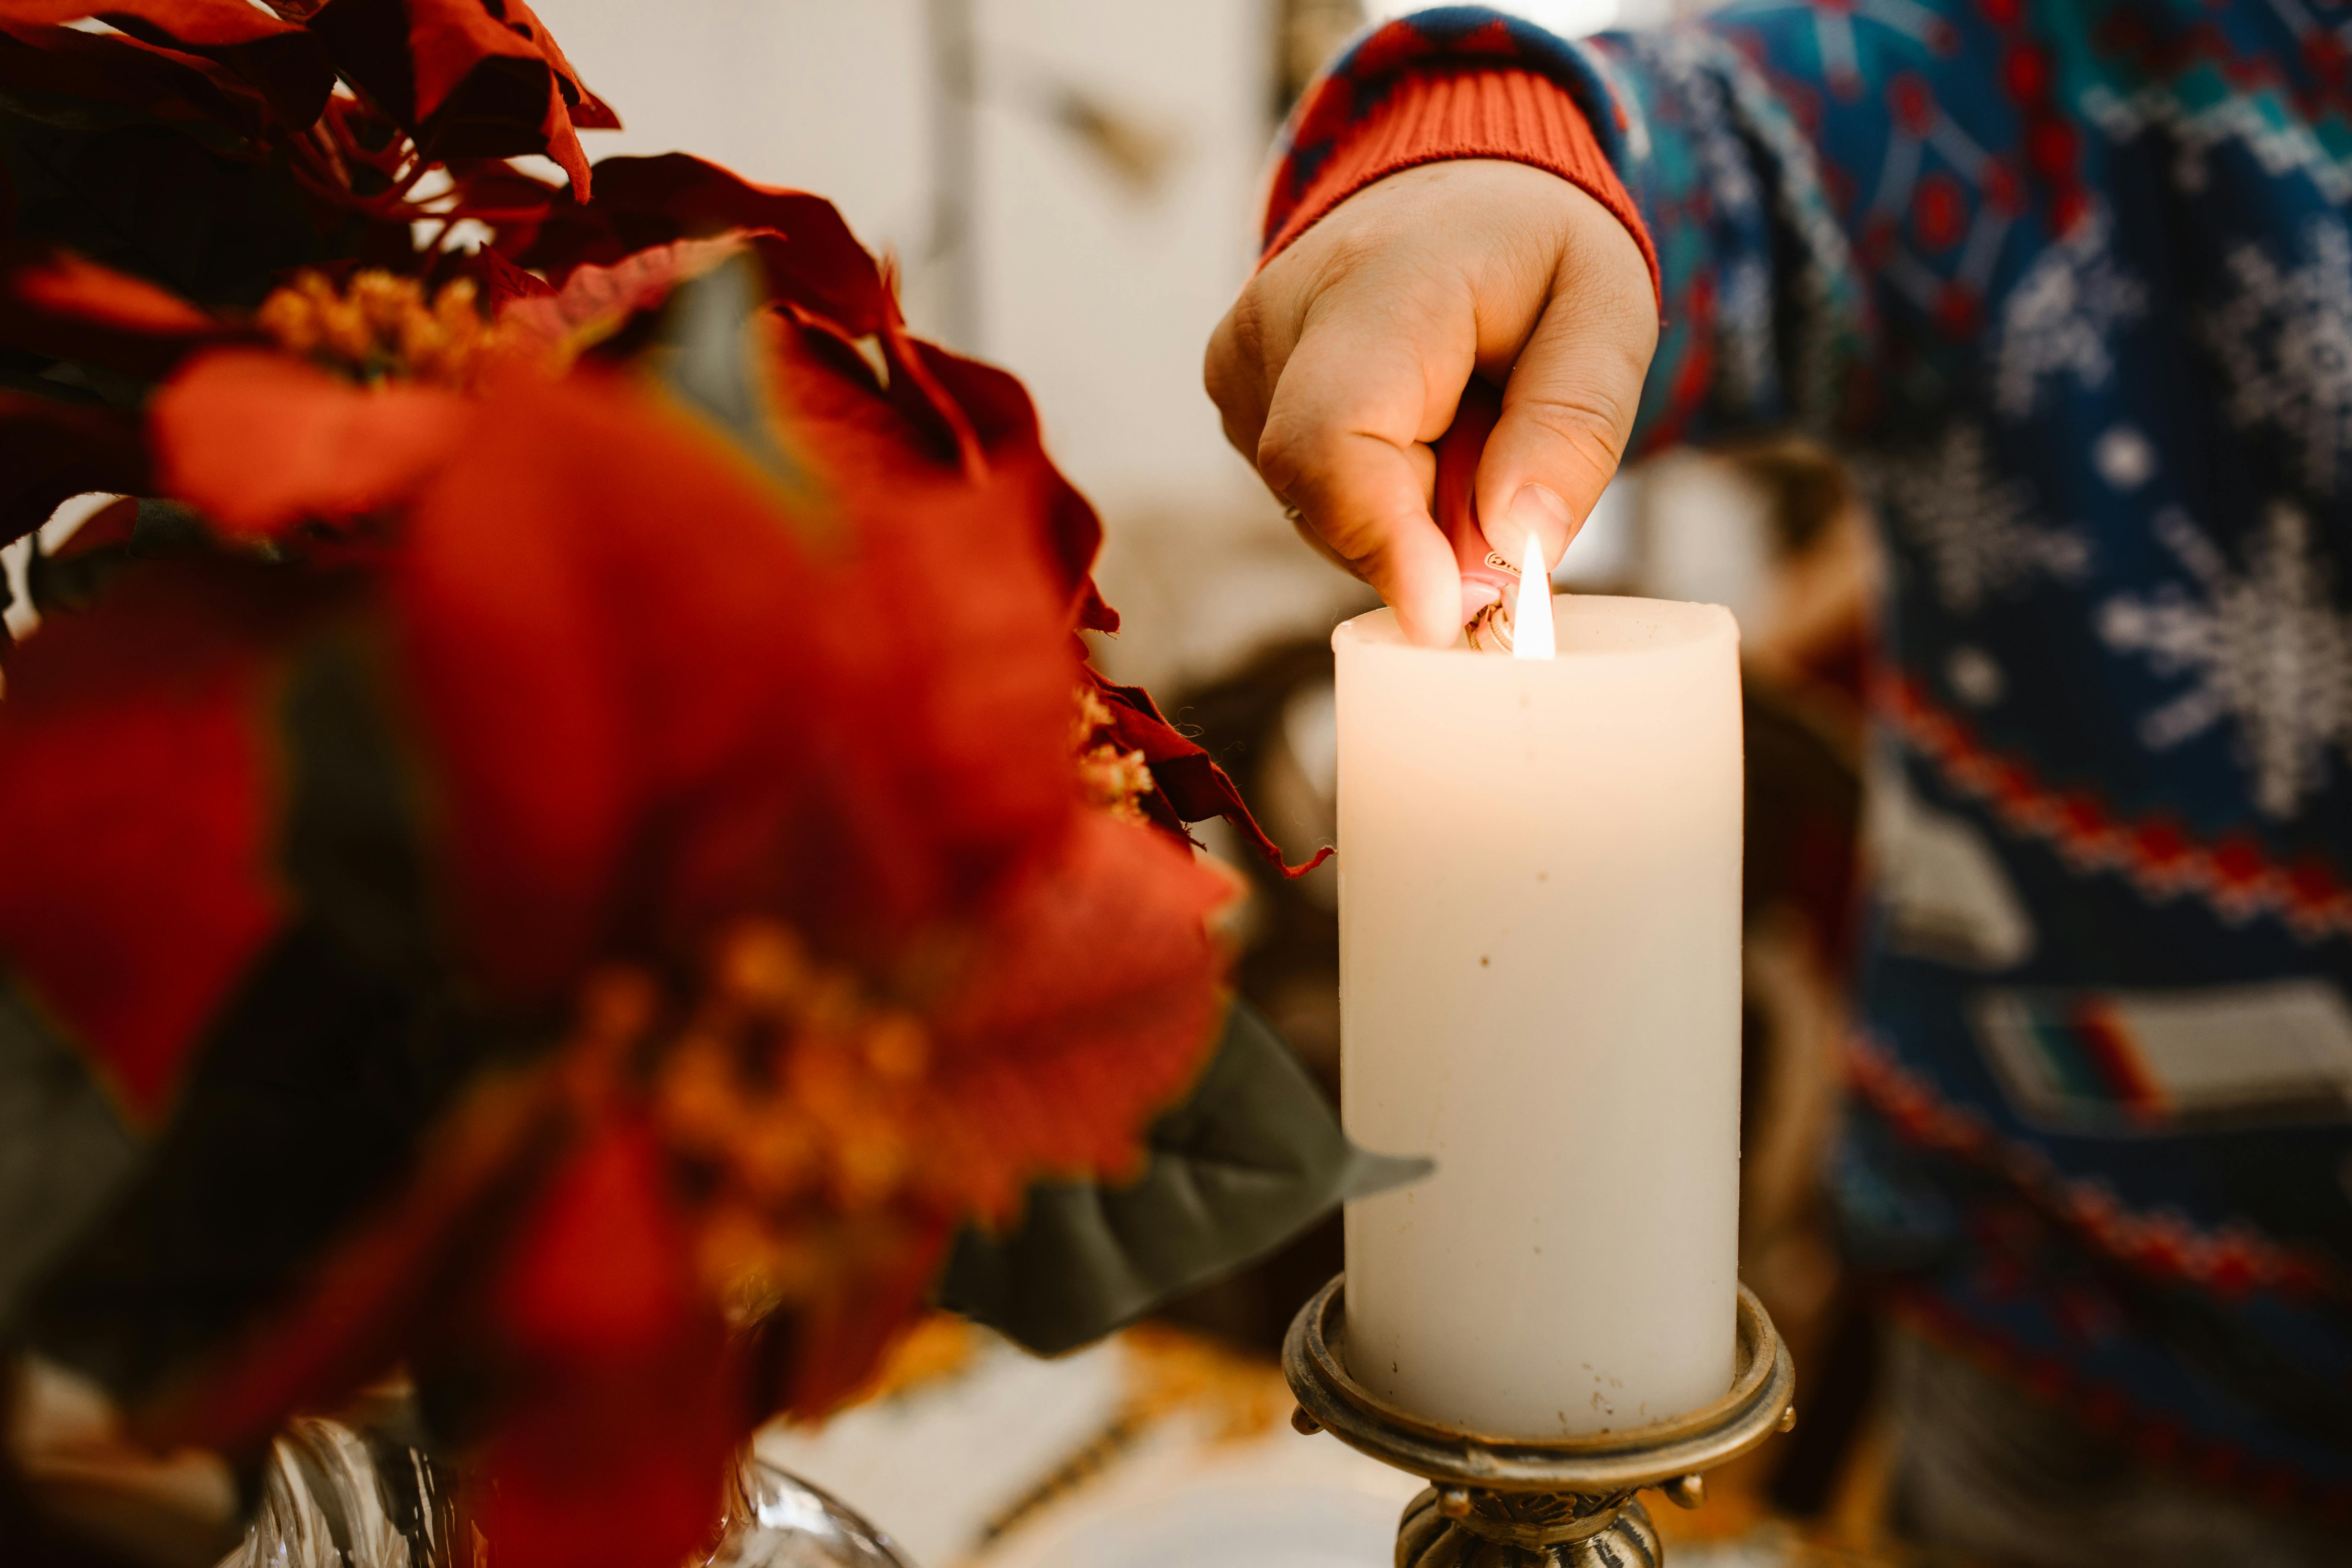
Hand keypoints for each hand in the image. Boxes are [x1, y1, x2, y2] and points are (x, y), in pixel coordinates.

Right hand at [1204, 159, 1657, 646]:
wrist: (1450, 188)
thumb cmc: (1535, 247)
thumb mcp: (1607, 310)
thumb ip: (1574, 425)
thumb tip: (1517, 546)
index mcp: (1373, 284)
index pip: (1333, 442)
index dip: (1384, 546)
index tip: (1445, 621)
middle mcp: (1274, 324)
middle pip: (1333, 501)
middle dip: (1432, 530)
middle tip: (1507, 462)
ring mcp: (1239, 368)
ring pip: (1324, 513)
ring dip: (1412, 507)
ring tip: (1462, 420)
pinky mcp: (1237, 401)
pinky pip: (1315, 498)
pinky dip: (1383, 491)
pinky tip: (1418, 426)